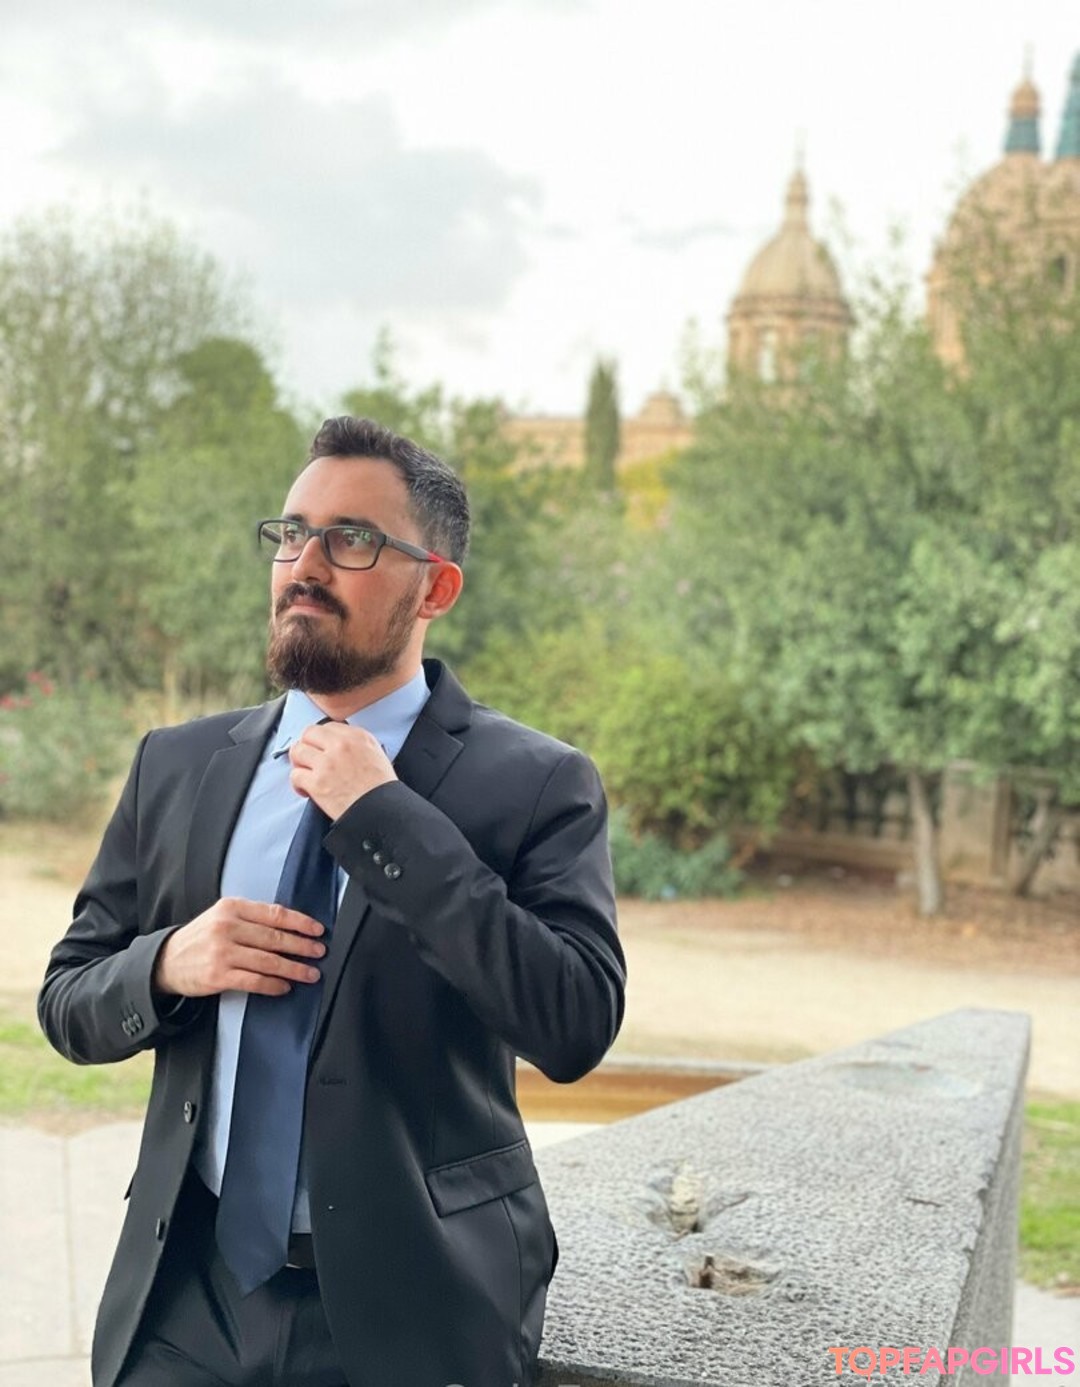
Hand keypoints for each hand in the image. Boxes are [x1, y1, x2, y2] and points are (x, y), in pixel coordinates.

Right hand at [153, 897, 327, 997]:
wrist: (167, 960)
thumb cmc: (202, 937)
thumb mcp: (223, 916)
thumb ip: (252, 918)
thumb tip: (291, 927)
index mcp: (232, 908)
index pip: (274, 913)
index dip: (299, 922)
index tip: (317, 929)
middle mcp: (227, 927)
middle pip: (274, 938)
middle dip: (302, 946)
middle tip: (320, 952)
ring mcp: (222, 952)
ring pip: (268, 961)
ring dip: (293, 969)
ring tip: (310, 973)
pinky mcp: (218, 976)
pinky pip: (253, 981)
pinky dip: (273, 985)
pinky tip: (285, 987)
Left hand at [288, 722, 395, 819]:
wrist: (382, 811)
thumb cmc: (381, 789)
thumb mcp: (377, 755)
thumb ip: (356, 744)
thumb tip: (337, 745)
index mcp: (358, 737)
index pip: (327, 727)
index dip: (320, 739)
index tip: (320, 749)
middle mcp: (341, 745)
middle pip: (308, 734)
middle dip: (306, 746)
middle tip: (308, 759)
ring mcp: (327, 763)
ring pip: (297, 752)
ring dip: (299, 763)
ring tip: (305, 774)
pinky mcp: (317, 783)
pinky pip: (295, 775)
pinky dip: (297, 784)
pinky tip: (306, 790)